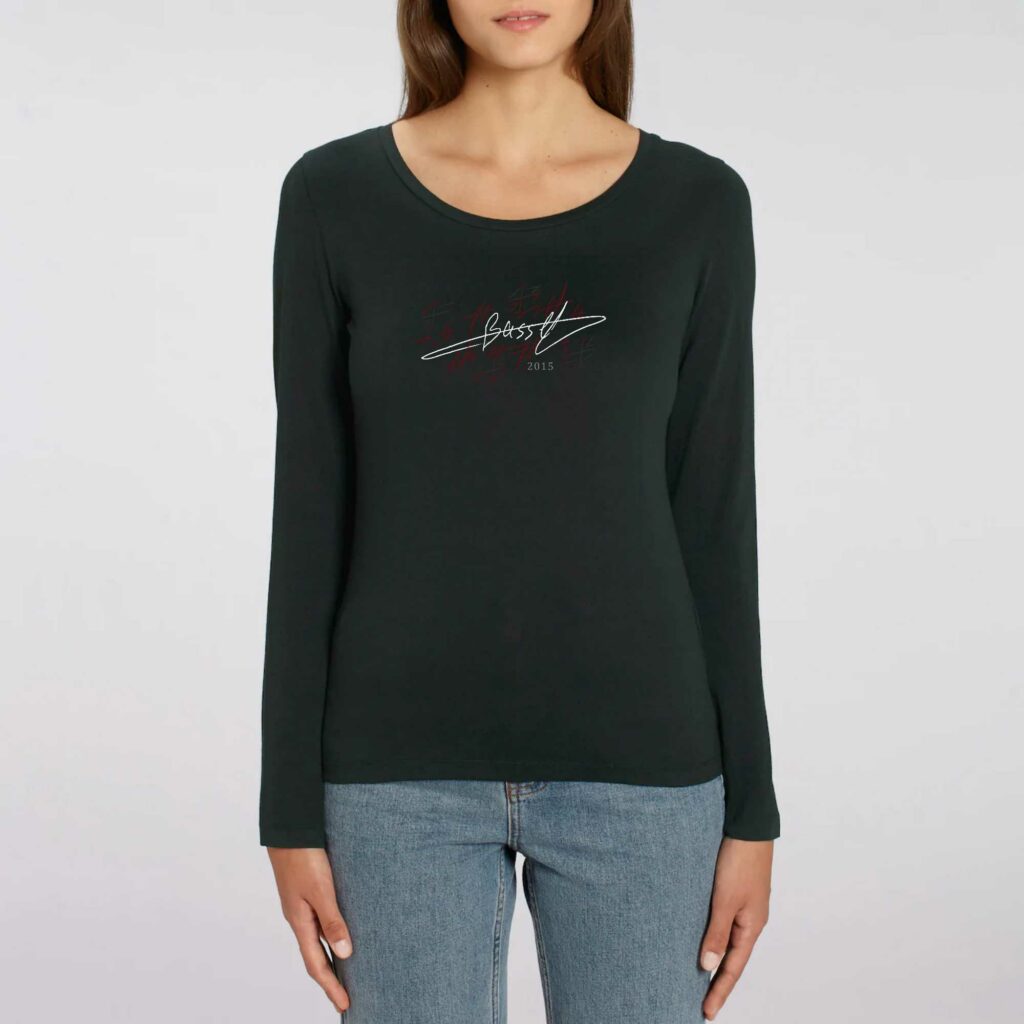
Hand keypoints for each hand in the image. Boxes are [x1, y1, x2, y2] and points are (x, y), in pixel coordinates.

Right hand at [267, 847, 352, 1013]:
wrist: (290, 830)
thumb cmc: (304, 857)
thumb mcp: (321, 889)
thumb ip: (332, 920)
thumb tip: (344, 953)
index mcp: (300, 922)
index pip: (316, 964)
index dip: (331, 986)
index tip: (345, 1005)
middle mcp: (300, 918)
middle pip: (315, 957)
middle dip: (330, 980)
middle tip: (346, 998)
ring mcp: (302, 906)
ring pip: (317, 940)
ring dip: (330, 959)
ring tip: (347, 973)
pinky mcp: (307, 892)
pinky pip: (320, 923)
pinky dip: (330, 936)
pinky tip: (340, 934)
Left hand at [700, 837, 772, 1020]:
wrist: (747, 824)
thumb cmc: (740, 860)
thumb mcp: (726, 899)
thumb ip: (717, 932)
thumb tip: (708, 965)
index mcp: (752, 926)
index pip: (733, 968)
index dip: (719, 991)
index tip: (706, 1013)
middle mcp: (750, 918)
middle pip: (732, 957)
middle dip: (717, 980)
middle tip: (699, 1002)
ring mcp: (743, 904)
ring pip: (726, 938)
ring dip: (714, 957)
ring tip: (696, 976)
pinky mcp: (734, 889)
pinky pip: (722, 920)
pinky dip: (713, 935)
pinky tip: (700, 937)